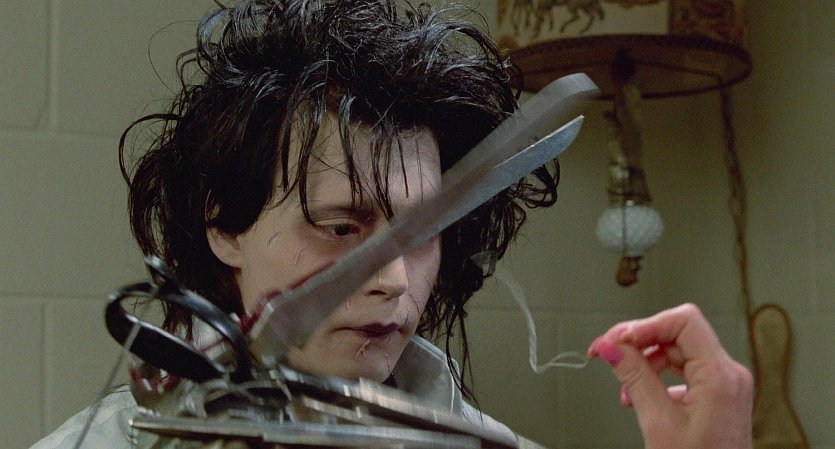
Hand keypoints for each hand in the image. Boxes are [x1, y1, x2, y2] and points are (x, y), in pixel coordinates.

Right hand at [587, 303, 752, 448]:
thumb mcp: (657, 422)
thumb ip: (634, 377)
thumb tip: (611, 347)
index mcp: (721, 376)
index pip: (684, 321)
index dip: (645, 324)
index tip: (617, 339)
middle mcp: (728, 374)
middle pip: (678, 333)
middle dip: (639, 342)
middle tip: (607, 352)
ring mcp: (725, 384)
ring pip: (678, 350)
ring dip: (645, 361)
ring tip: (624, 386)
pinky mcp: (718, 394)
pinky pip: (684, 369)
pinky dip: (658, 375)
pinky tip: (641, 395)